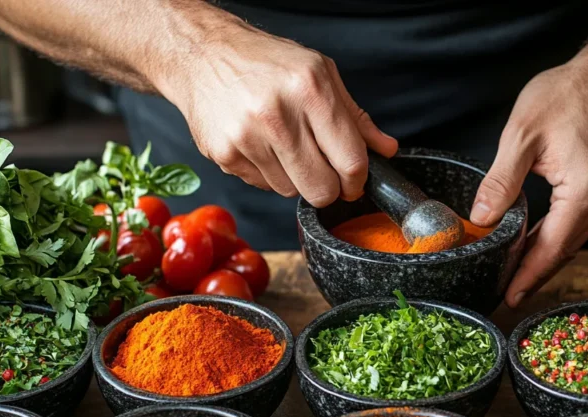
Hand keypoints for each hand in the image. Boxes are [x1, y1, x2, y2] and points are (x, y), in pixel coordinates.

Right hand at [158, 18, 397, 206]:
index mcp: (310, 91)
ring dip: (296, 177)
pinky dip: (269, 173)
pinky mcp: (224, 154)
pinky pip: (263, 186)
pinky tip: (261, 145)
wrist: (202, 53)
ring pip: (291, 192)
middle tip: (324, 170)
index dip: (357, 180)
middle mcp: (277, 115)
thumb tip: (386, 149)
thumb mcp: (321, 74)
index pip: (350, 161)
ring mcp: (247, 138)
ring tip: (284, 144)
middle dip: (329, 187)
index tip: (354, 180)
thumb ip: (355, 117)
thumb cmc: (266, 62)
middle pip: (321, 189)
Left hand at [469, 57, 587, 307]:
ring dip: (545, 256)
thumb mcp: (522, 135)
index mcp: (584, 191)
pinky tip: (537, 241)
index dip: (528, 275)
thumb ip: (501, 181)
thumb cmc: (569, 95)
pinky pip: (579, 223)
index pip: (552, 247)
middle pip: (565, 250)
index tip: (509, 297)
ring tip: (516, 273)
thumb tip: (482, 218)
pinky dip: (557, 237)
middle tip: (506, 292)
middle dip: (535, 273)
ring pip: (573, 240)